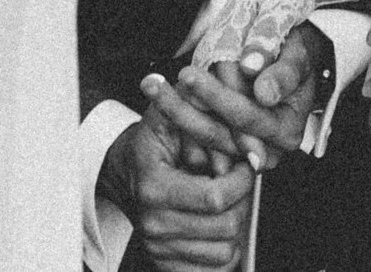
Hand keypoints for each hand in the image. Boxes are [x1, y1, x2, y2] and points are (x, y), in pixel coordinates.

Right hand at [100, 94, 256, 270]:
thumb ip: (206, 113)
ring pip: (226, 251)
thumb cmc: (154, 141)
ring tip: (224, 201)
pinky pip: (215, 268)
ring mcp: (159, 248)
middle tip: (237, 181)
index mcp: (154, 188)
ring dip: (235, 224)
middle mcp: (154, 224)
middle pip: (226, 225)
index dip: (241, 180)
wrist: (123, 171)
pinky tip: (215, 222)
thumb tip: (247, 137)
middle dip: (242, 200)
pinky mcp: (166, 264)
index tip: (246, 164)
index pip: (215, 197)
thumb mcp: (171, 114)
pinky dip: (223, 247)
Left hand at [157, 23, 334, 174]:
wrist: (294, 60)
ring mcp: (246, 149)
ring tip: (149, 85)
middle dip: (185, 107)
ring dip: (175, 110)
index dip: (216, 97)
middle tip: (153, 82)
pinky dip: (179, 115)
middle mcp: (267, 148)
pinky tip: (157, 95)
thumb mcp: (297, 54)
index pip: (246, 117)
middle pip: (219, 132)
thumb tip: (262, 90)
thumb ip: (281, 71)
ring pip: (205, 135)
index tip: (188, 75)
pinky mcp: (230, 142)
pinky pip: (200, 135)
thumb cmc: (298, 52)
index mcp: (287, 130)